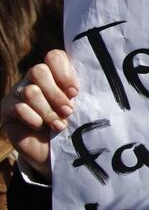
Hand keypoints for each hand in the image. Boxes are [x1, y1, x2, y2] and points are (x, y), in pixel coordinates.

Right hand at [1, 50, 78, 179]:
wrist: (54, 152)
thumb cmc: (72, 125)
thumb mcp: (80, 108)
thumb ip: (78, 94)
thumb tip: (79, 89)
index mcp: (55, 73)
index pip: (54, 56)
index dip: (64, 73)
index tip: (75, 92)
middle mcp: (35, 78)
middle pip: (39, 71)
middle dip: (56, 94)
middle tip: (68, 111)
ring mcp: (18, 92)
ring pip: (30, 91)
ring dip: (47, 110)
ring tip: (59, 125)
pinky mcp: (7, 108)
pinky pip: (19, 108)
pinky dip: (33, 119)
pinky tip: (40, 127)